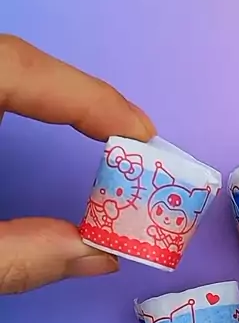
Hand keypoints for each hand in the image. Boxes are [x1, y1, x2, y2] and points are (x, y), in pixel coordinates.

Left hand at [0, 35, 154, 293]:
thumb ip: (18, 258)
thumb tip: (97, 257)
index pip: (17, 68)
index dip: (88, 98)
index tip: (142, 134)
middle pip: (15, 64)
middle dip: (81, 100)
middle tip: (135, 142)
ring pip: (2, 72)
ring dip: (54, 100)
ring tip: (105, 133)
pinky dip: (21, 102)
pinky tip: (48, 125)